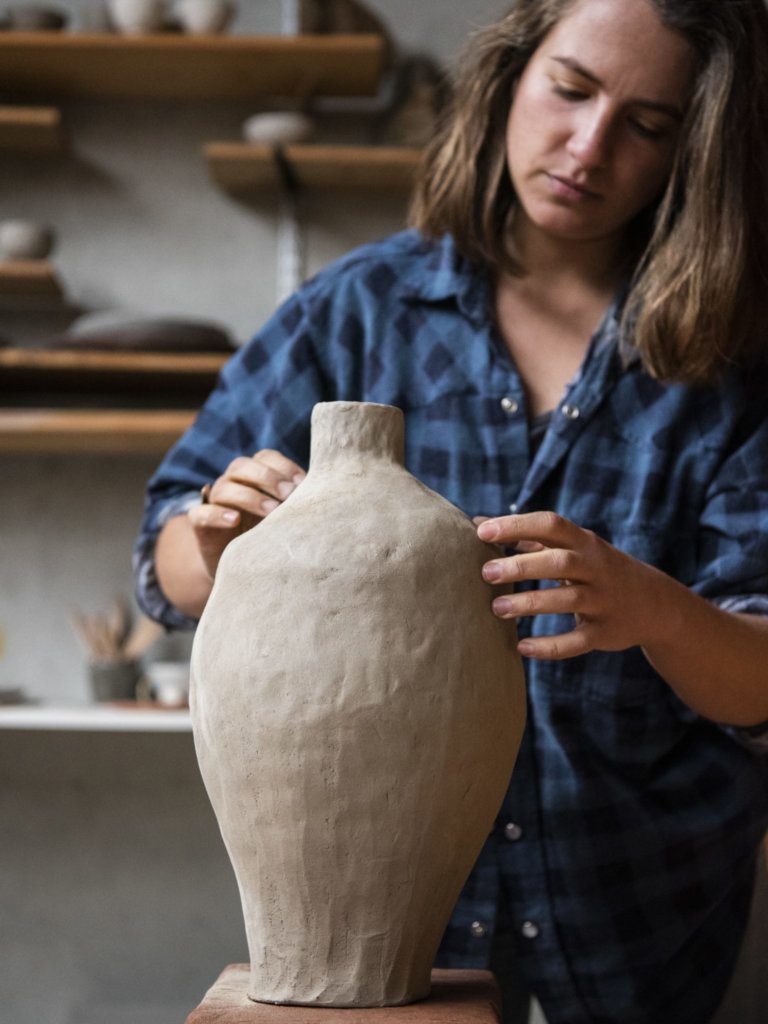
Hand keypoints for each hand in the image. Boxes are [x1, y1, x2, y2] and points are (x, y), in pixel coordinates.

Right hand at [187, 449, 305, 579]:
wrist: (242, 568)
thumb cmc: (271, 536)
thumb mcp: (287, 517)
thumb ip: (300, 502)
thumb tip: (333, 493)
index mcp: (255, 475)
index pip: (265, 457)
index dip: (283, 466)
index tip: (304, 483)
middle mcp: (233, 482)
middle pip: (243, 466)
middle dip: (267, 477)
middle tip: (289, 494)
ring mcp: (215, 502)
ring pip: (224, 487)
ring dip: (250, 496)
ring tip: (271, 512)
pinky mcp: (200, 525)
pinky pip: (200, 513)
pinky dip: (215, 513)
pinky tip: (234, 519)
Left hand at [477, 512, 674, 659]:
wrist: (654, 603)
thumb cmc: (595, 567)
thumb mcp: (571, 547)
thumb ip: (527, 536)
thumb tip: (478, 523)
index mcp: (584, 542)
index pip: (551, 525)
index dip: (517, 525)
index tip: (481, 531)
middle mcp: (595, 568)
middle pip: (559, 562)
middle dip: (521, 566)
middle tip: (485, 573)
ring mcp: (602, 601)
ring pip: (567, 600)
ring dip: (530, 604)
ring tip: (497, 609)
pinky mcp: (605, 633)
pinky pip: (576, 642)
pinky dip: (550, 646)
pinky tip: (522, 647)